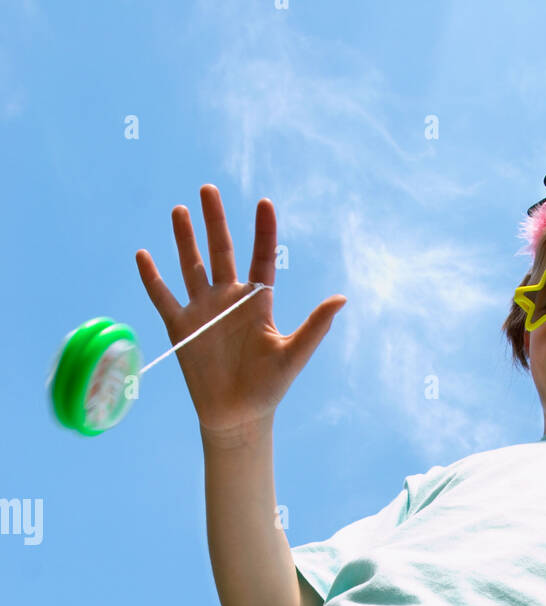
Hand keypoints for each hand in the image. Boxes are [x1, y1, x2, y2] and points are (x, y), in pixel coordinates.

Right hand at [135, 184, 345, 436]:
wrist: (237, 416)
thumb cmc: (268, 387)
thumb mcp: (293, 355)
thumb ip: (315, 326)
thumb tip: (342, 298)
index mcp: (257, 303)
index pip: (261, 259)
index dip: (263, 232)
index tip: (265, 202)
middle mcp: (229, 300)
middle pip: (221, 252)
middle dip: (215, 221)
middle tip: (208, 188)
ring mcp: (203, 311)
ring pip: (191, 266)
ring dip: (184, 239)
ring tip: (180, 210)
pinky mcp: (181, 327)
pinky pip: (163, 297)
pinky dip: (152, 277)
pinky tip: (143, 254)